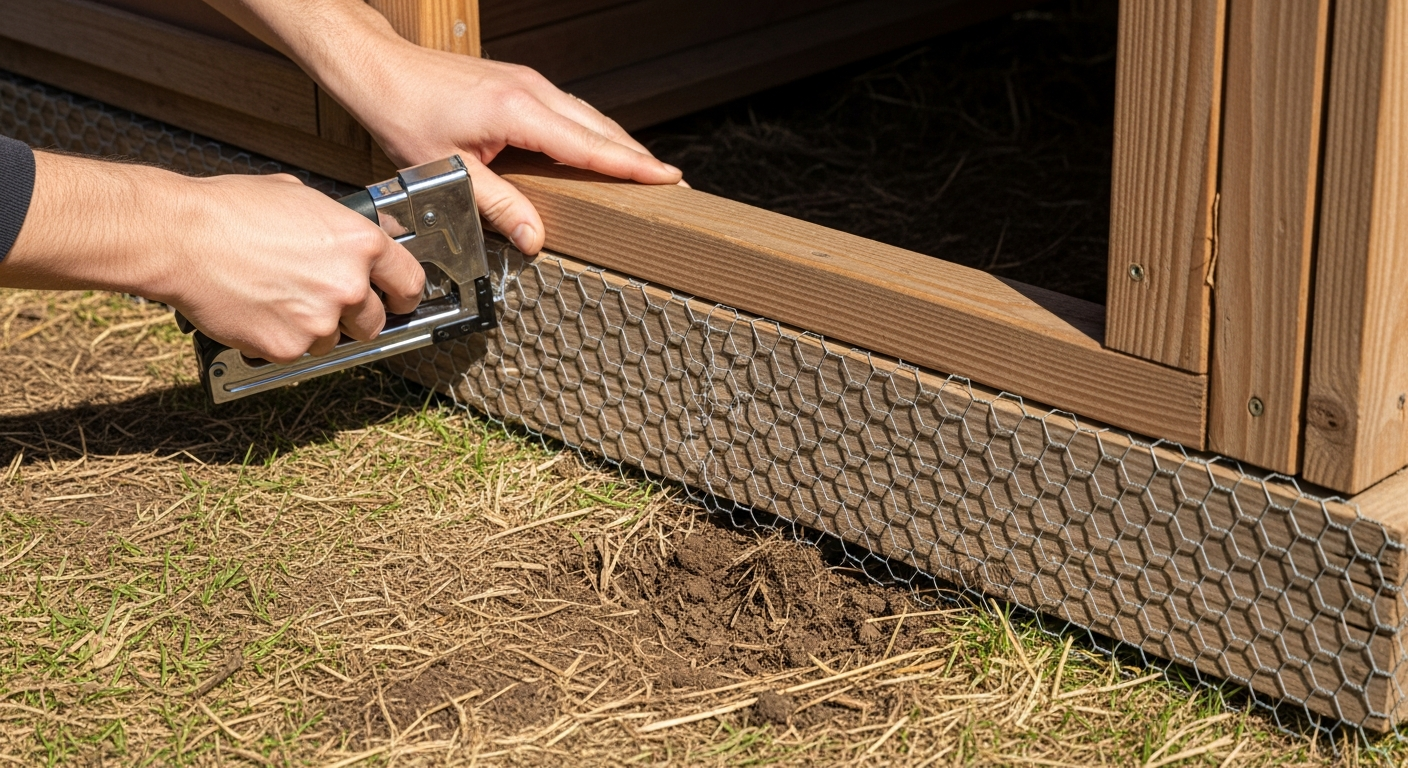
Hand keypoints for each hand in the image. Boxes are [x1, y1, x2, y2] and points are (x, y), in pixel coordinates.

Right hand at [165, 173, 424, 361]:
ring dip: (314, 328)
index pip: (409, 284)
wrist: (180, 238)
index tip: (397, 301)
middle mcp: (348, 285)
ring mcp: (320, 321)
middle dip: (355, 316)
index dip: (403, 295)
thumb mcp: (303, 199)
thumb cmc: (232, 211)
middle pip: (375, 322)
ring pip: (333, 341)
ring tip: (277, 298)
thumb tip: (369, 236)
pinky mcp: (288, 348)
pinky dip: (280, 340)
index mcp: (361, 244)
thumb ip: (343, 226)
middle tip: (324, 302)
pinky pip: (297, 353)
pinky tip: (258, 311)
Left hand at [347, 47, 683, 254]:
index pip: (591, 146)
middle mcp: (532, 90)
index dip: (633, 166)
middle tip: (671, 183)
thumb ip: (497, 206)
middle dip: (638, 157)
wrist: (379, 68)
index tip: (669, 180)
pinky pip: (570, 109)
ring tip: (645, 171)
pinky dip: (593, 132)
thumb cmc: (404, 114)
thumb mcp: (449, 171)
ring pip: (588, 116)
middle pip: (601, 128)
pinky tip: (598, 148)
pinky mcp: (519, 81)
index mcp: (520, 112)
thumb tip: (535, 238)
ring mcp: (528, 82)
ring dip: (618, 143)